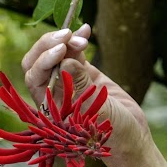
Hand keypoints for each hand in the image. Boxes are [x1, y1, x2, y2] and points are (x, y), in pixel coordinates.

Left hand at [21, 25, 150, 163]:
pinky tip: (86, 29)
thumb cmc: (111, 134)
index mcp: (47, 107)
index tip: (61, 49)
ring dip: (66, 40)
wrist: (131, 137)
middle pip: (38, 62)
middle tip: (67, 35)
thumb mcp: (95, 111)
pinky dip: (77, 39)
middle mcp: (52, 93)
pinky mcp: (82, 74)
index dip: (44, 60)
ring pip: (55, 53)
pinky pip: (74, 53)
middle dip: (49, 45)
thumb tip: (66, 60)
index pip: (35, 77)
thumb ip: (79, 86)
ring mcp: (67, 81)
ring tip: (83, 36)